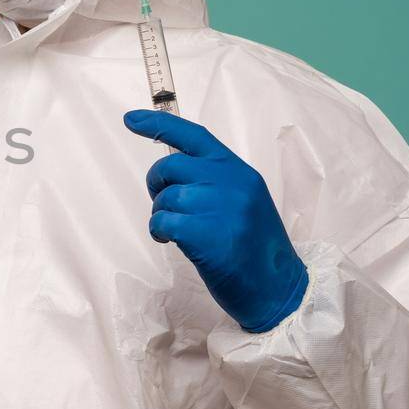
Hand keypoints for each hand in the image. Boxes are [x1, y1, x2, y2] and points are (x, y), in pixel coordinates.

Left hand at [124, 110, 307, 332]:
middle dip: (157, 184)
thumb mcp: (244, 202)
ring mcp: (220, 207)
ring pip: (166, 197)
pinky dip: (160, 231)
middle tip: (164, 204)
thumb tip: (173, 172)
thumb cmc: (256, 249)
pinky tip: (172, 241)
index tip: (130, 119)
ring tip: (176, 231)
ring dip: (160, 214)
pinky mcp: (205, 234)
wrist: (278, 289)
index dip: (159, 124)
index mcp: (239, 171)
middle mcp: (231, 182)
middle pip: (170, 165)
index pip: (194, 136)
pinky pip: (163, 221)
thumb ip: (215, 182)